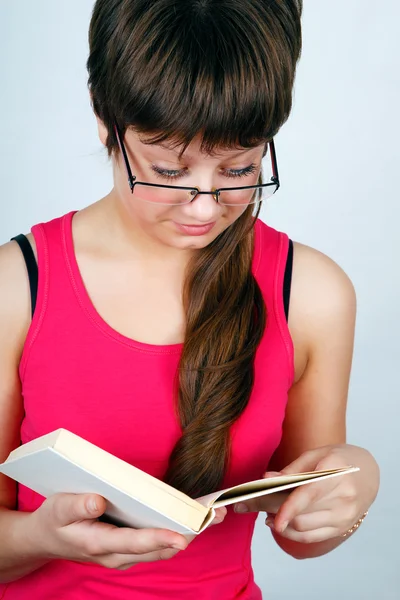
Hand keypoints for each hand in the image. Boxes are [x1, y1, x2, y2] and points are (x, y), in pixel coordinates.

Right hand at [27, 493, 225, 569]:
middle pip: (158, 547)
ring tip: (212, 515)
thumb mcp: (57, 509)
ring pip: (161, 548)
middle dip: (188, 533)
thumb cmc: (54, 522)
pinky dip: (176, 532)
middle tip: (215, 517)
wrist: (46, 539)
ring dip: (187, 533)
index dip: (159, 538)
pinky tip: (190, 517)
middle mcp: (117, 555)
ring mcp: (124, 554)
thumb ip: (76, 505)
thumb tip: (98, 500)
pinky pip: (156, 543)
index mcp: (99, 544)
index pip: (135, 542)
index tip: (182, 537)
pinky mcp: (129, 549)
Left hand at [234, 445, 378, 543]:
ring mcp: (344, 515)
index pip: (308, 494)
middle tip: (244, 504)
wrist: (368, 473)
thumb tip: (265, 480)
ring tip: (264, 509)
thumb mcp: (315, 455)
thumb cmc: (337, 459)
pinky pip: (310, 536)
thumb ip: (290, 470)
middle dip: (268, 510)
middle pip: (300, 513)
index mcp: (335, 471)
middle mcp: (343, 496)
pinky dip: (291, 532)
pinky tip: (279, 522)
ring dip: (278, 522)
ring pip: (303, 527)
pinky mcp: (342, 528)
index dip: (287, 508)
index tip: (268, 517)